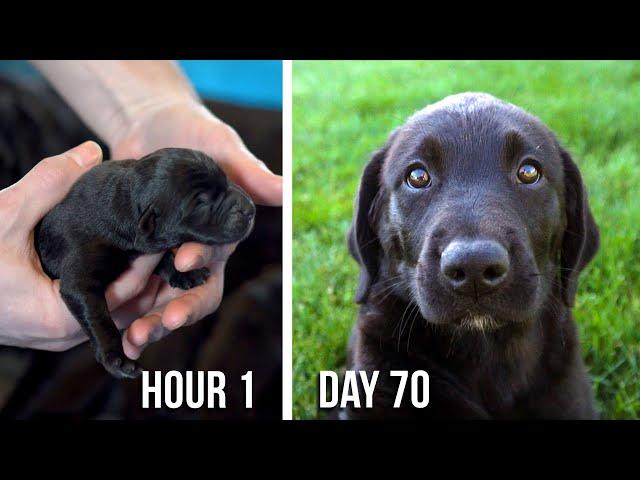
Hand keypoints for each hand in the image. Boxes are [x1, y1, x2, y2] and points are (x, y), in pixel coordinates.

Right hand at [0, 142, 188, 350]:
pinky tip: (129, 263)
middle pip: (125, 308)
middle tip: (172, 239)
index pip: (124, 295)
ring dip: (136, 284)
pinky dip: (116, 291)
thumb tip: (90, 150)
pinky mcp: (51, 329)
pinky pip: (97, 313)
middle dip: (150, 275)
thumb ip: (49, 183)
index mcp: (56, 316)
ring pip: (113, 313)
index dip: (149, 263)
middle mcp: (61, 335)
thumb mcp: (6, 214)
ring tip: (158, 248)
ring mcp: (57, 336)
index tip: (168, 234)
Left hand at [110, 99, 281, 357]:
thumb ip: (250, 173)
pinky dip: (124, 306)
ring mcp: (166, 255)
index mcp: (221, 232)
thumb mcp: (221, 146)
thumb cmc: (196, 131)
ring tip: (130, 340)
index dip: (203, 266)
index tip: (182, 262)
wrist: (150, 125)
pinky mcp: (138, 254)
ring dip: (149, 322)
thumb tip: (288, 191)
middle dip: (175, 313)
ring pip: (163, 299)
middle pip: (193, 292)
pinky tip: (108, 322)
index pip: (217, 259)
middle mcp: (198, 251)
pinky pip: (134, 287)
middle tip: (152, 330)